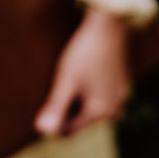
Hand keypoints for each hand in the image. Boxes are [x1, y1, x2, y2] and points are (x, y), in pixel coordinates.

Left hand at [35, 6, 131, 136]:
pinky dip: (83, 95)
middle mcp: (115, 108)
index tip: (39, 110)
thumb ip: (56, 106)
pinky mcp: (120, 87)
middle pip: (79, 122)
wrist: (108, 26)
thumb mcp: (66, 80)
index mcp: (102, 110)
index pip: (69, 131)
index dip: (51, 125)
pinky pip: (96, 100)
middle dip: (64, 113)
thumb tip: (42, 130)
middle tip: (53, 91)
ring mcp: (120, 97)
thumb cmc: (85, 52)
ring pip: (87, 110)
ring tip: (66, 83)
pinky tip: (78, 78)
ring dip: (73, 104)